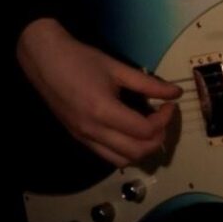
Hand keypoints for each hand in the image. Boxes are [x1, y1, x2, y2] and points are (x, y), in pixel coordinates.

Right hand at [17, 18, 181, 166]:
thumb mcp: (119, 69)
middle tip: (164, 118)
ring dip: (142, 149)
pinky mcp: (78, 138)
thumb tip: (176, 93)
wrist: (46, 61)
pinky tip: (133, 132)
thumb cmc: (82, 60)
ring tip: (151, 127)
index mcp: (104, 111)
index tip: (170, 104)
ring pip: (121, 160)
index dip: (164, 119)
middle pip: (136, 152)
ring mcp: (83, 138)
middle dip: (158, 138)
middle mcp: (92, 131)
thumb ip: (150, 83)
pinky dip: (125, 151)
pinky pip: (107, 155)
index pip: (144, 130)